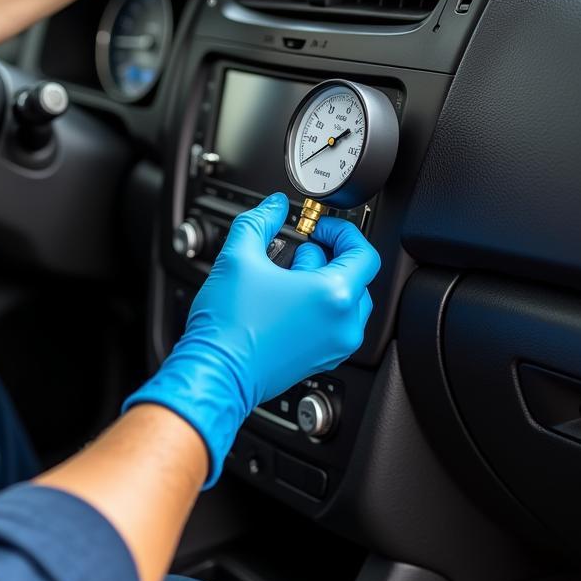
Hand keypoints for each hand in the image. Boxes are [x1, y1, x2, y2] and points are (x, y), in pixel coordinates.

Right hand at [123, 193, 379, 485]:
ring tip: (285, 277)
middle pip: (355, 275)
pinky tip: (282, 300)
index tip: (318, 228)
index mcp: (334, 296)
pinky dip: (316, 307)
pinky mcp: (321, 359)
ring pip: (345, 301)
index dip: (341, 231)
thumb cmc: (228, 327)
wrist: (216, 374)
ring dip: (321, 281)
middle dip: (325, 256)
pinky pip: (333, 323)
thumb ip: (260, 220)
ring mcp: (334, 346)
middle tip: (294, 249)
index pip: (364, 252)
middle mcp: (343, 325)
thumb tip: (274, 206)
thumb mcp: (238, 257)